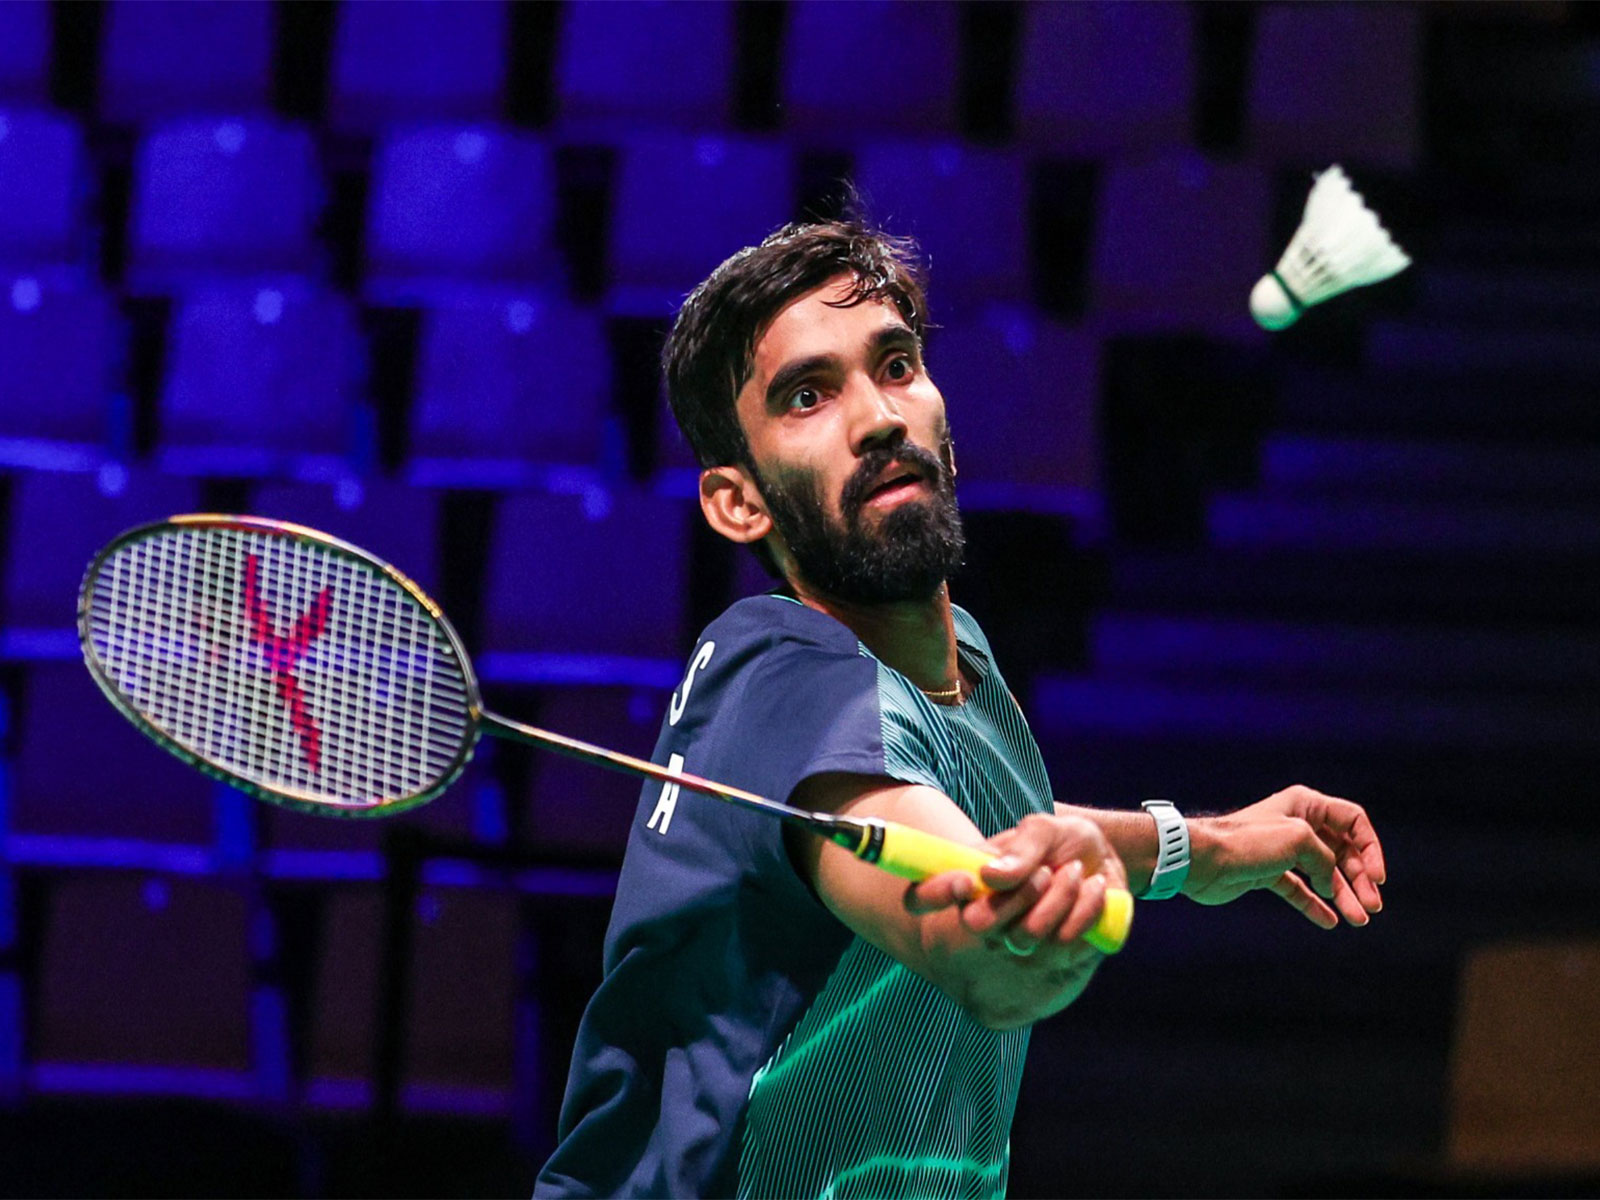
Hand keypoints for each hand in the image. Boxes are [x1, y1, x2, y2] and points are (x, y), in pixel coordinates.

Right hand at [906, 813, 1127, 955]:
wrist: (1109, 860)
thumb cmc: (1064, 841)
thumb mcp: (1045, 828)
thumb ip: (1019, 848)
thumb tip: (988, 875)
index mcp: (971, 880)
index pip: (920, 898)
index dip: (931, 894)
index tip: (964, 880)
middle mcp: (987, 914)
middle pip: (978, 924)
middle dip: (1016, 896)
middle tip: (1045, 872)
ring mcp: (1019, 938)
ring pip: (1025, 936)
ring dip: (1059, 897)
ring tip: (1077, 872)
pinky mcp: (1057, 955)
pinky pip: (1064, 945)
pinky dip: (1086, 909)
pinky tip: (1094, 888)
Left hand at [1187, 784, 1386, 928]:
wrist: (1203, 860)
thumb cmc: (1248, 842)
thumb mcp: (1300, 841)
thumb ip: (1326, 859)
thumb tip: (1330, 883)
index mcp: (1305, 805)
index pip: (1353, 821)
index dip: (1370, 848)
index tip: (1377, 877)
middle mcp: (1296, 824)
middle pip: (1342, 851)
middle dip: (1359, 880)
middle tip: (1372, 907)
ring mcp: (1282, 851)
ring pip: (1323, 874)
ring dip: (1342, 895)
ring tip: (1358, 920)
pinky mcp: (1267, 873)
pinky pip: (1299, 889)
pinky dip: (1314, 904)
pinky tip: (1330, 921)